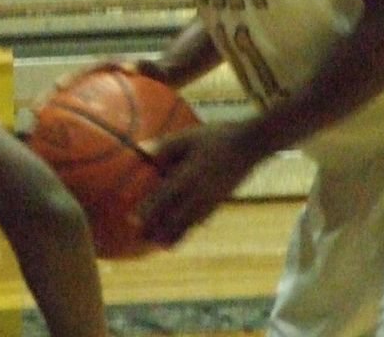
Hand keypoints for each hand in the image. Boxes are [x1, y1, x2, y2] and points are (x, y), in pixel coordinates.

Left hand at [136, 120, 261, 245]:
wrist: (250, 145)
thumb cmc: (216, 137)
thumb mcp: (188, 137)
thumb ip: (166, 147)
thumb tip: (146, 155)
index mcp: (188, 175)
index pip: (163, 197)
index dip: (147, 210)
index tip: (132, 219)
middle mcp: (199, 192)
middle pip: (175, 217)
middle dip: (158, 229)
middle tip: (141, 239)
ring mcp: (212, 199)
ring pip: (189, 223)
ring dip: (174, 235)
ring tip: (161, 246)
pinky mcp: (220, 201)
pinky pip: (202, 219)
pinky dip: (190, 229)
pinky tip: (183, 234)